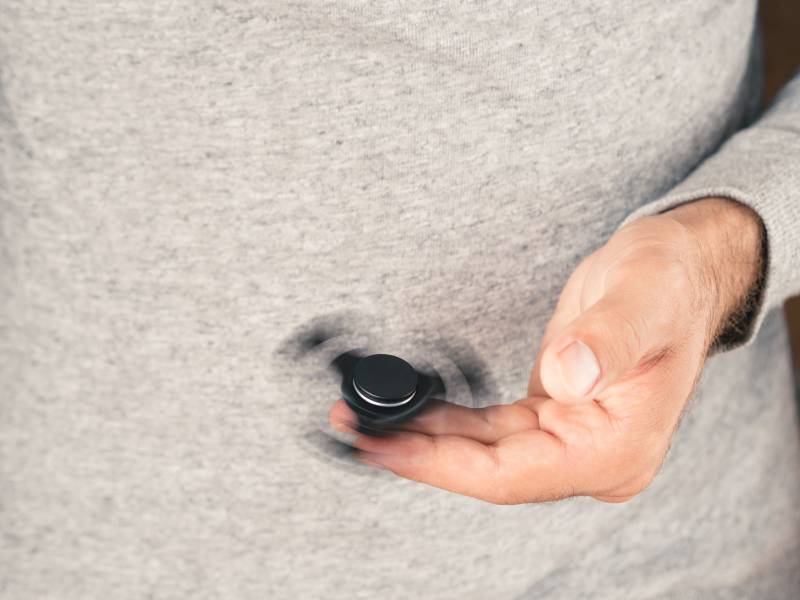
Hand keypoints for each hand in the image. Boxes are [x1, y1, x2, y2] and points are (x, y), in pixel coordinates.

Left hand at [329, 198, 762, 503]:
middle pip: (487, 471)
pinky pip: (489, 434)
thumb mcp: (644, 297)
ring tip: (366, 418)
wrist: (679, 273)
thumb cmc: (670, 281)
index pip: (511, 474)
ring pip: (482, 455)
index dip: (439, 464)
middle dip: (416, 452)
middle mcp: (593, 458)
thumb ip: (608, 340)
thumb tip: (565, 377)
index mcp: (616, 448)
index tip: (383, 445)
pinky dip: (446, 424)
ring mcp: (571, 443)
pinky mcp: (553, 422)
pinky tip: (410, 411)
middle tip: (353, 428)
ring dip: (423, 438)